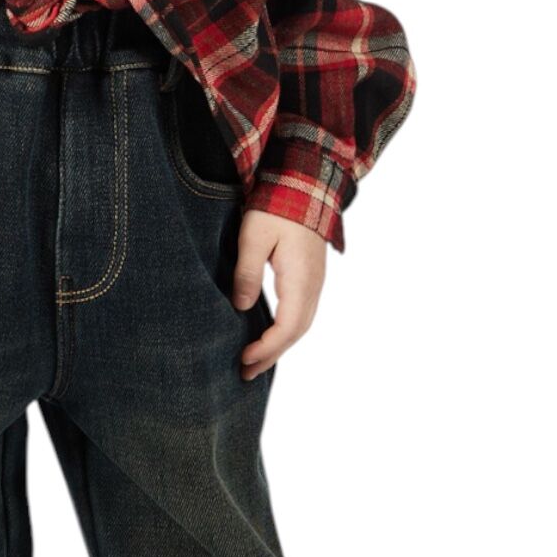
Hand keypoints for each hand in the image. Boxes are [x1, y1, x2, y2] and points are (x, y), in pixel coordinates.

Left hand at [232, 209, 326, 378]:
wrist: (303, 183)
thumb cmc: (276, 206)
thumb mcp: (254, 236)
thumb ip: (247, 272)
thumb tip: (241, 307)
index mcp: (300, 279)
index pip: (287, 327)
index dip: (265, 348)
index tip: (242, 360)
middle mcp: (313, 285)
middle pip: (296, 332)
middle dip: (271, 355)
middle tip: (245, 373)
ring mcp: (315, 280)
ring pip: (301, 323)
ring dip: (279, 345)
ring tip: (255, 361)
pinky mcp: (310, 275)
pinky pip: (301, 311)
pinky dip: (285, 330)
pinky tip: (269, 334)